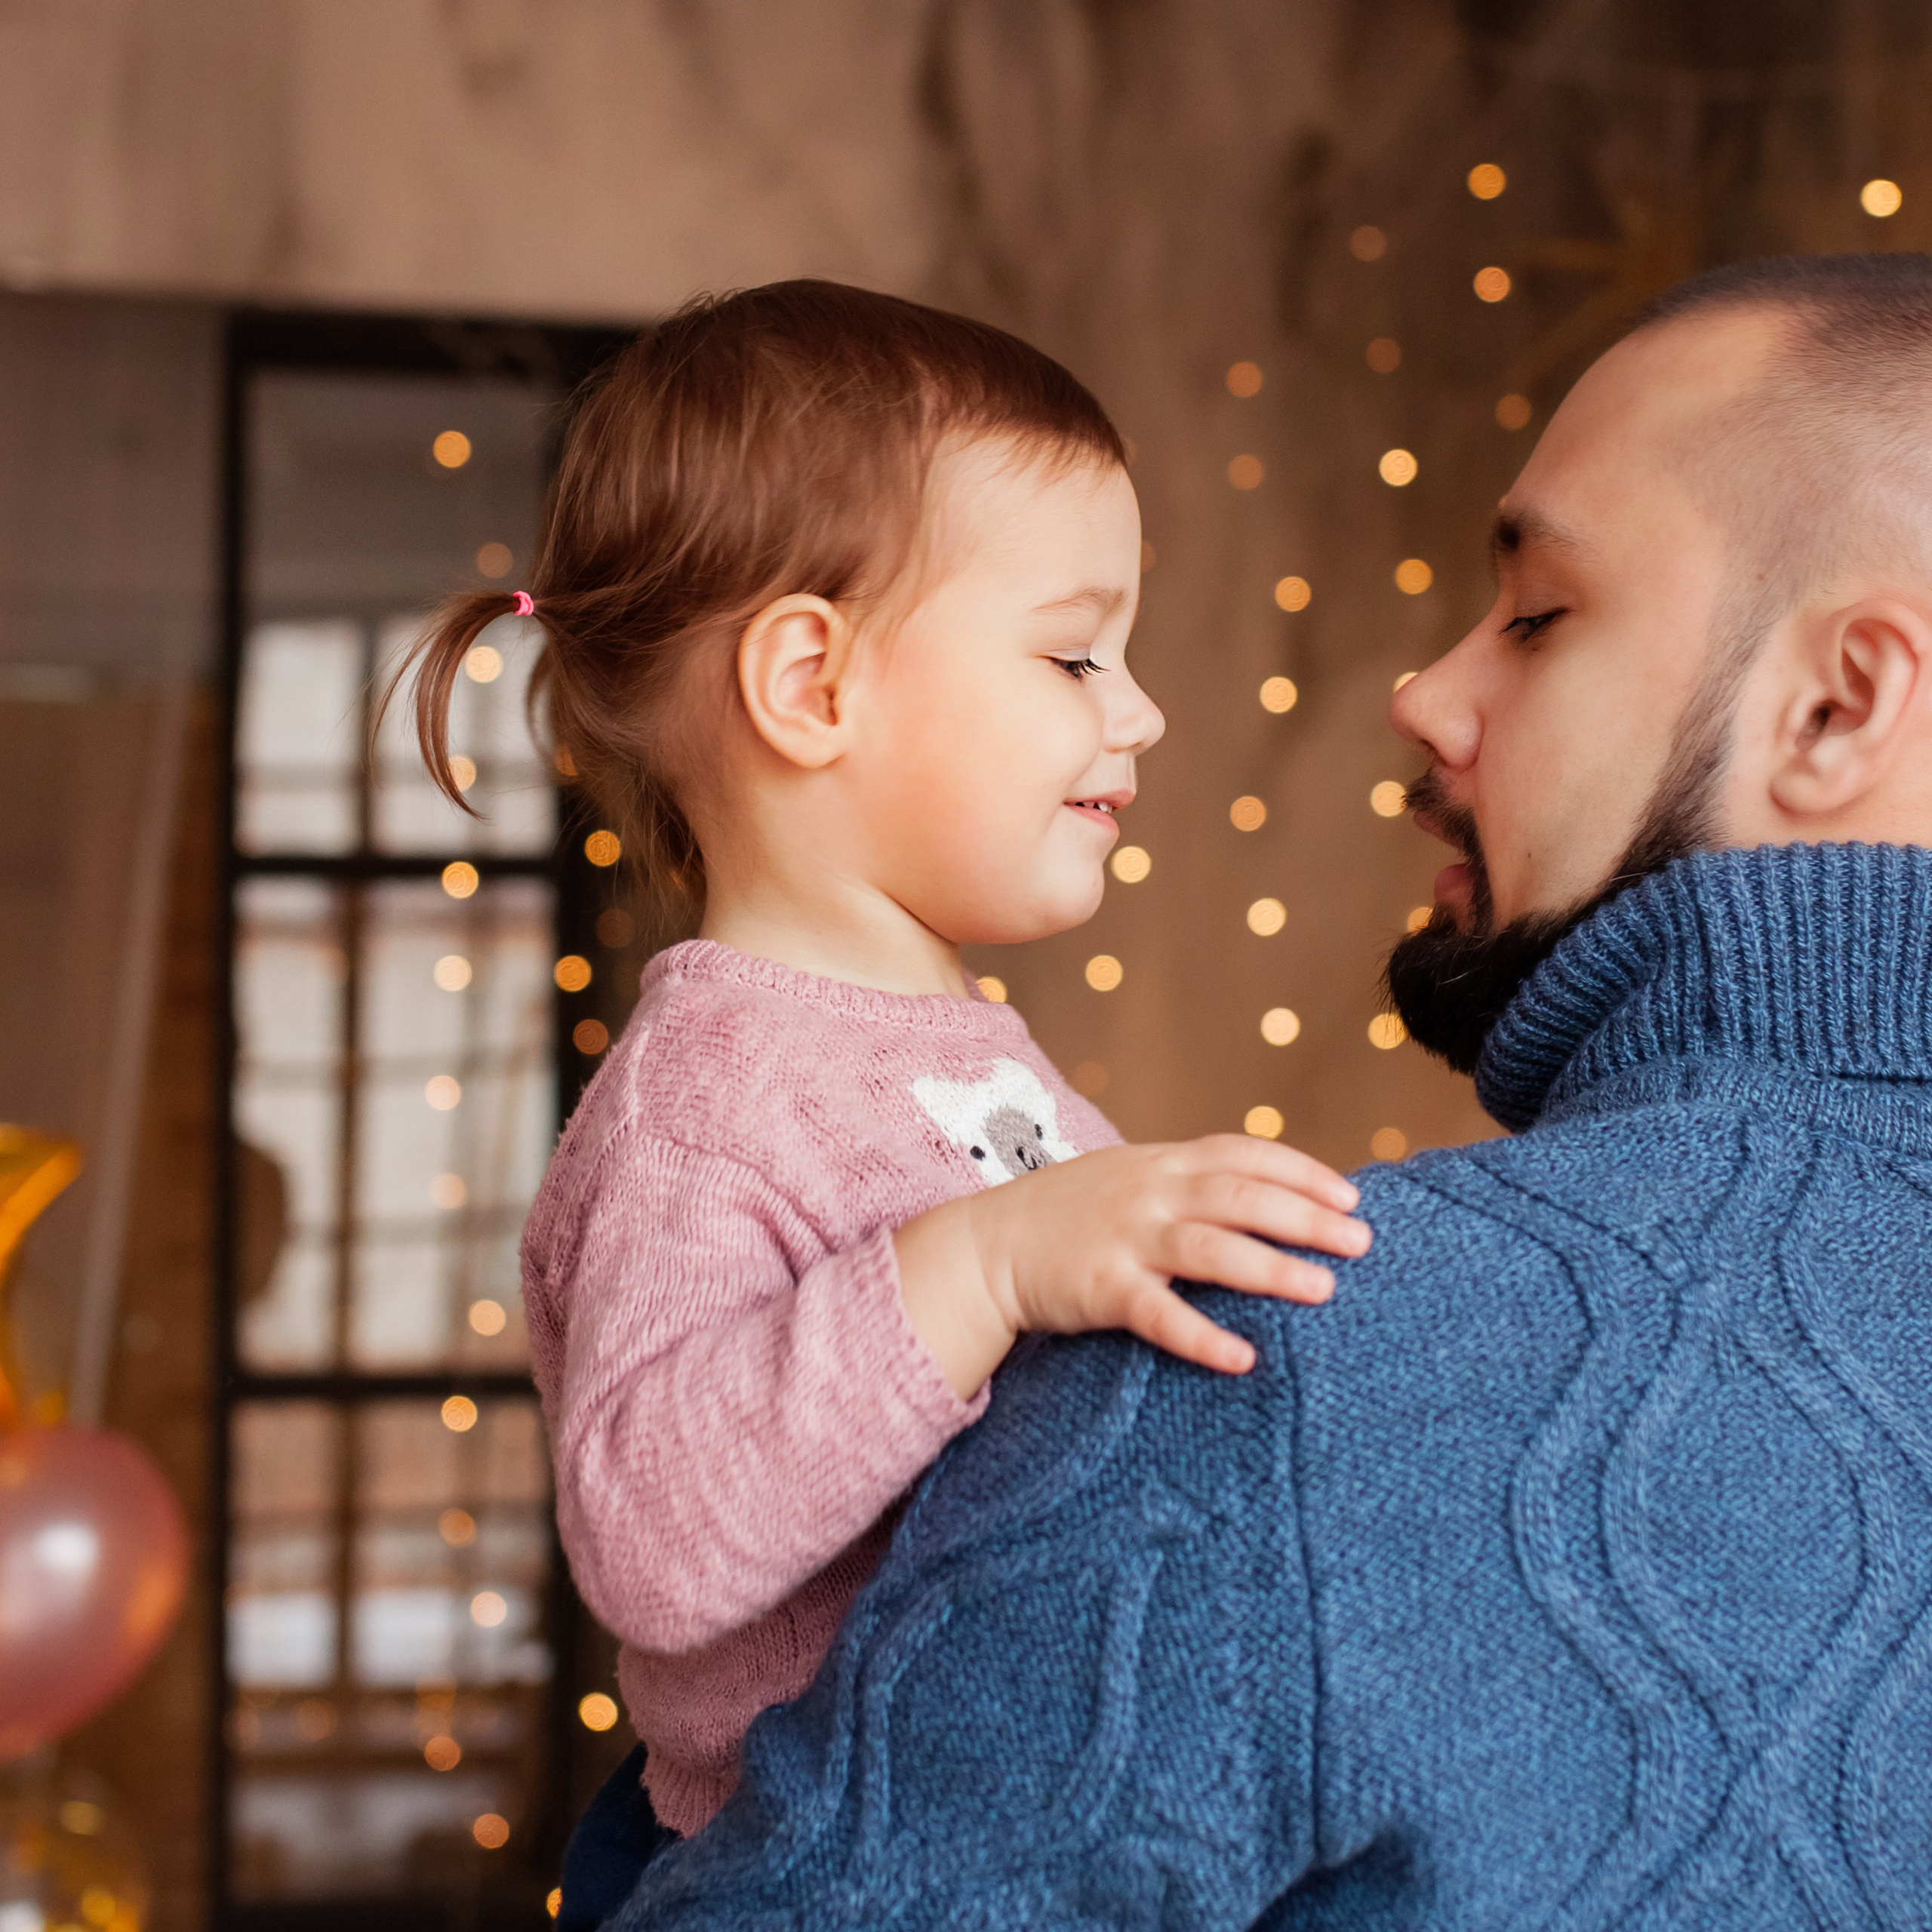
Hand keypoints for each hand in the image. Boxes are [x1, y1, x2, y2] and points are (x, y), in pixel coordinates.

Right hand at [894, 1136, 1369, 1394]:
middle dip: (1305, 1217)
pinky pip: (1159, 1314)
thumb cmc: (1069, 1215)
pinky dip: (1202, 1335)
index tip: (1350, 1197)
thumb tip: (1262, 1196)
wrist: (987, 1245)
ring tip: (1323, 1290)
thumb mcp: (1130, 1178)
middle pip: (1240, 1197)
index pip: (1243, 1154)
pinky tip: (1243, 1358)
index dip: (1301, 1172)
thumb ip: (1187, 1182)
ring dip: (1270, 1268)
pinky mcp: (1101, 1288)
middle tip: (1360, 1242)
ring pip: (1210, 1249)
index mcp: (1161, 1162)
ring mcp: (1125, 1239)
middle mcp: (1149, 1193)